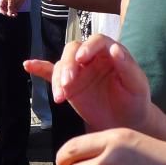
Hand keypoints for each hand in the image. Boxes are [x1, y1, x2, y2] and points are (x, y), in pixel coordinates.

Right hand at [0, 0, 27, 16]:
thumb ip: (10, 6)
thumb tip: (9, 13)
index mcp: (3, 0)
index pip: (0, 7)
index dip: (1, 11)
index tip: (4, 13)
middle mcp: (6, 4)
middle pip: (4, 11)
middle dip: (7, 13)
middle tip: (10, 14)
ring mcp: (11, 6)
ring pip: (9, 13)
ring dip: (11, 14)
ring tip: (14, 15)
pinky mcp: (15, 8)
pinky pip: (13, 12)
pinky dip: (14, 14)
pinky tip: (16, 14)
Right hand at [24, 33, 150, 131]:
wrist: (126, 122)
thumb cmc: (135, 101)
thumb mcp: (137, 85)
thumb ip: (127, 67)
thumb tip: (114, 48)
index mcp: (110, 52)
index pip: (96, 41)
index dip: (88, 47)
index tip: (82, 59)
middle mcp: (91, 57)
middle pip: (73, 50)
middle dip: (69, 64)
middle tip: (69, 83)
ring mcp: (78, 70)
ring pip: (62, 64)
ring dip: (58, 77)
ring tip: (60, 96)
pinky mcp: (68, 84)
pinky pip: (51, 73)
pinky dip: (39, 68)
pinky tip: (28, 65)